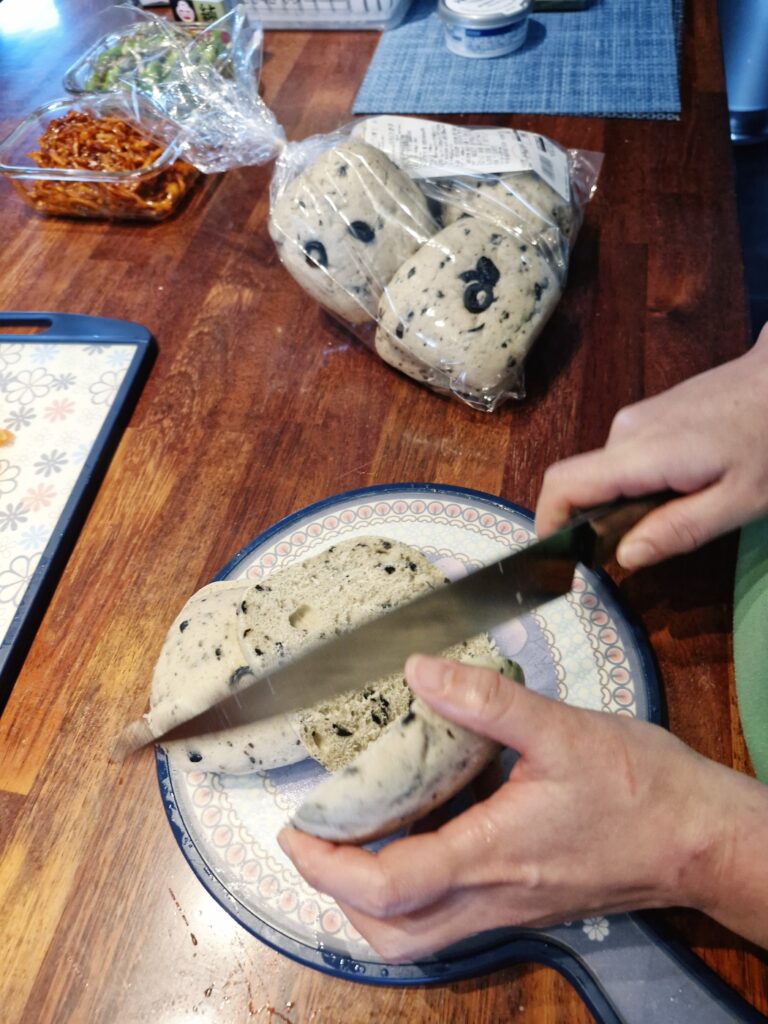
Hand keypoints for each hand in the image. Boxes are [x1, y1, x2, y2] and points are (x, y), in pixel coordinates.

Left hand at [278, 655, 767, 960]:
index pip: (389, 885)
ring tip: (350, 843)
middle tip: (313, 841)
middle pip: (390, 932)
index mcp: (493, 854)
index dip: (327, 863)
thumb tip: (419, 670)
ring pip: (417, 937)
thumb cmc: (641, 789)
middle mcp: (493, 895)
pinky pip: (447, 917)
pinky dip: (410, 892)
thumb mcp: (563, 729)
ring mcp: (508, 906)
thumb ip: (486, 701)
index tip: (294, 829)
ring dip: (368, 902)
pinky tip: (414, 835)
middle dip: (335, 893)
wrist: (698, 839)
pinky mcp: (522, 900)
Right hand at [535, 323, 767, 569]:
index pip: (563, 485)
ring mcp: (637, 417)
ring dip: (626, 503)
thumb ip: (679, 530)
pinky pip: (626, 459)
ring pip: (608, 474)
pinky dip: (639, 484)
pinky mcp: (650, 414)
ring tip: (682, 510)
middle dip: (600, 522)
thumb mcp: (739, 501)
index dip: (548, 523)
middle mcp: (625, 430)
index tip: (558, 558)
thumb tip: (624, 558)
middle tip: (647, 547)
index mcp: (640, 453)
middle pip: (585, 485)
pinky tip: (685, 486)